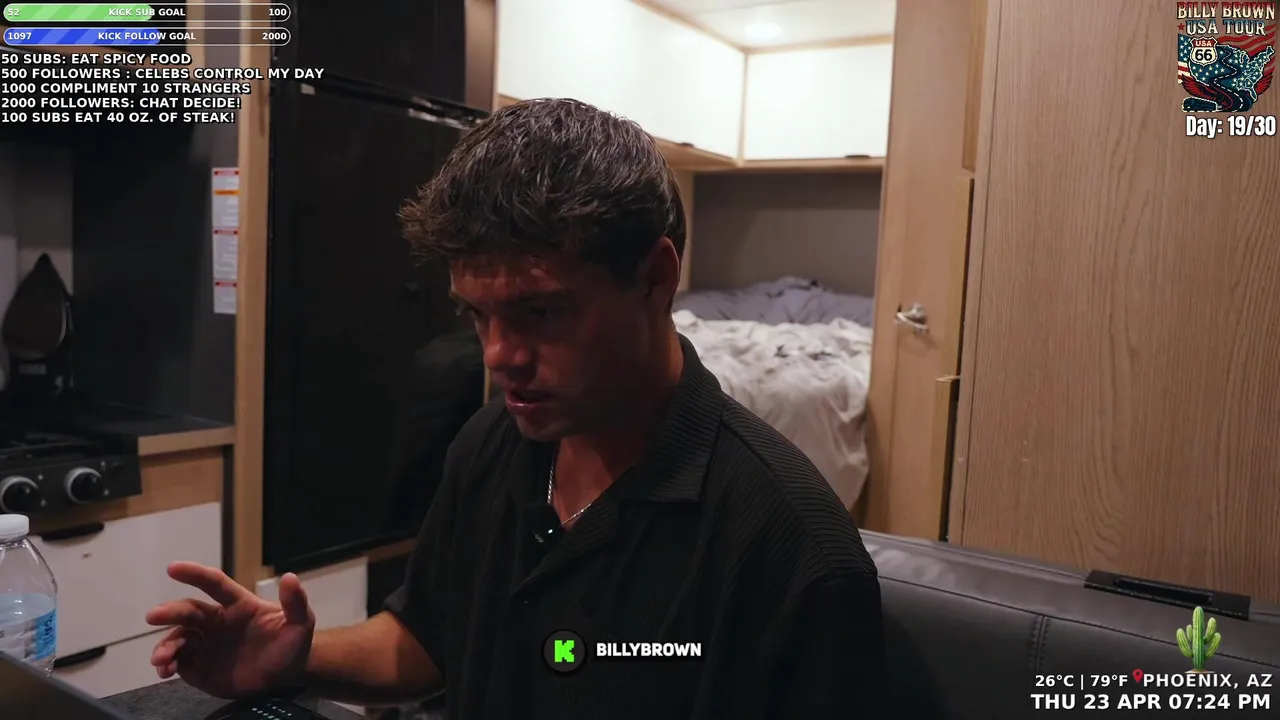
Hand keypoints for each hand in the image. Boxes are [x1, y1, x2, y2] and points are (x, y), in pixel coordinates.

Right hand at [146, 562, 315, 698]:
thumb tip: (290, 577)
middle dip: (170, 611)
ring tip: (161, 658)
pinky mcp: (199, 666)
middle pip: (189, 610)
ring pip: (178, 637)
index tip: (173, 568)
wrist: (287, 677)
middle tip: (153, 616)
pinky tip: (165, 671)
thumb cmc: (291, 644)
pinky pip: (177, 661)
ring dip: (165, 644)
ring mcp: (206, 643)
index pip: (214, 584)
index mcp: (238, 604)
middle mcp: (217, 620)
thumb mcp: (300, 623)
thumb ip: (295, 602)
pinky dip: (167, 664)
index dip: (195, 574)